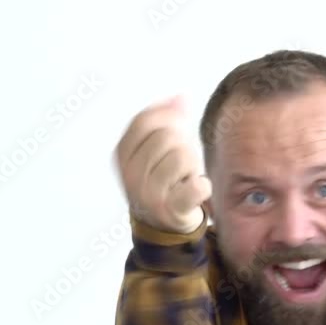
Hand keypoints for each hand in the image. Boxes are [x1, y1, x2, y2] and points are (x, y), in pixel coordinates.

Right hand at [115, 96, 211, 233]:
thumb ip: (166, 120)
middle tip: (182, 163)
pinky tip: (195, 192)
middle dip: (183, 144)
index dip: (168, 116)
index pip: (145, 121)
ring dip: (193, 166)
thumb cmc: (162, 180)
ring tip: (186, 178)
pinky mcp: (171, 211)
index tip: (179, 127)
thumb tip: (181, 98)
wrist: (162, 225)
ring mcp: (149, 195)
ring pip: (184, 157)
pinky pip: (198, 185)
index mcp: (122, 156)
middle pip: (167, 136)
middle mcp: (130, 176)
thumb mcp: (155, 148)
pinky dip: (203, 186)